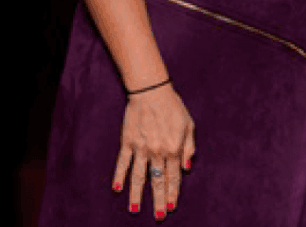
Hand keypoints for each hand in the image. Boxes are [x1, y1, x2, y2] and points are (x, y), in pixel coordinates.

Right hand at [113, 84, 194, 217]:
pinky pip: (123, 163)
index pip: (174, 176)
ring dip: (137, 195)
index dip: (173, 192)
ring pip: (138, 177)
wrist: (152, 92)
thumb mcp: (188, 124)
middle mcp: (157, 151)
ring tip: (135, 211)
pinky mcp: (128, 143)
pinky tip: (117, 189)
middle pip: (158, 181)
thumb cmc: (173, 107)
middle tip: (158, 217)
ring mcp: (141, 148)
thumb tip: (187, 168)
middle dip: (158, 200)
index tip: (171, 207)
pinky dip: (119, 177)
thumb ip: (189, 147)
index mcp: (174, 147)